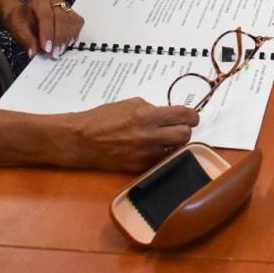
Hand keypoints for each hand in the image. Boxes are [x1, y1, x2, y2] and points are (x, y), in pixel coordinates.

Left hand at [5, 0, 85, 59]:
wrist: (25, 15)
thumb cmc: (21, 20)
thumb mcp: (18, 29)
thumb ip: (27, 40)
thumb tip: (35, 52)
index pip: (46, 14)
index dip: (47, 33)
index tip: (46, 49)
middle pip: (61, 17)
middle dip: (58, 38)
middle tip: (53, 53)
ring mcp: (64, 4)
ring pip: (71, 21)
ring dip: (66, 38)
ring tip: (59, 51)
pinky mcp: (71, 12)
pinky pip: (77, 23)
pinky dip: (73, 35)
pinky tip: (65, 44)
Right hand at [69, 98, 199, 171]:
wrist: (82, 140)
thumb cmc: (103, 119)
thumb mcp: (130, 104)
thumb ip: (152, 109)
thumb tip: (169, 115)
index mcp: (146, 115)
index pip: (184, 115)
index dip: (191, 116)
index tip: (191, 117)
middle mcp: (148, 136)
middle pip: (185, 135)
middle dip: (185, 130)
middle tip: (179, 128)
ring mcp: (144, 154)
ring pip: (176, 150)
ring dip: (174, 144)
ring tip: (165, 139)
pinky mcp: (139, 167)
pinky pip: (162, 161)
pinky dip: (162, 155)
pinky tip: (154, 149)